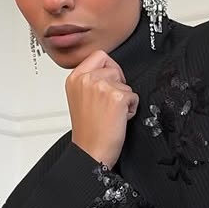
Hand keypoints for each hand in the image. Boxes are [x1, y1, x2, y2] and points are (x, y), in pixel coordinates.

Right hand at [66, 49, 138, 169]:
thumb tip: (107, 71)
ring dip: (124, 98)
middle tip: (107, 105)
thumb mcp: (79, 98)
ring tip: (111, 113)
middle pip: (114, 68)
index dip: (109, 68)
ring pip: (125, 83)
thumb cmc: (87, 131)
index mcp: (75, 78)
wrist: (90, 152)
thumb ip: (89, 81)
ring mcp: (101, 86)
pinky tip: (118, 119)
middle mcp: (86, 79)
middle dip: (117, 85)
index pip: (99, 56)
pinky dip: (130, 109)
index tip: (108, 83)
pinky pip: (134, 96)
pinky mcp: (116, 97)